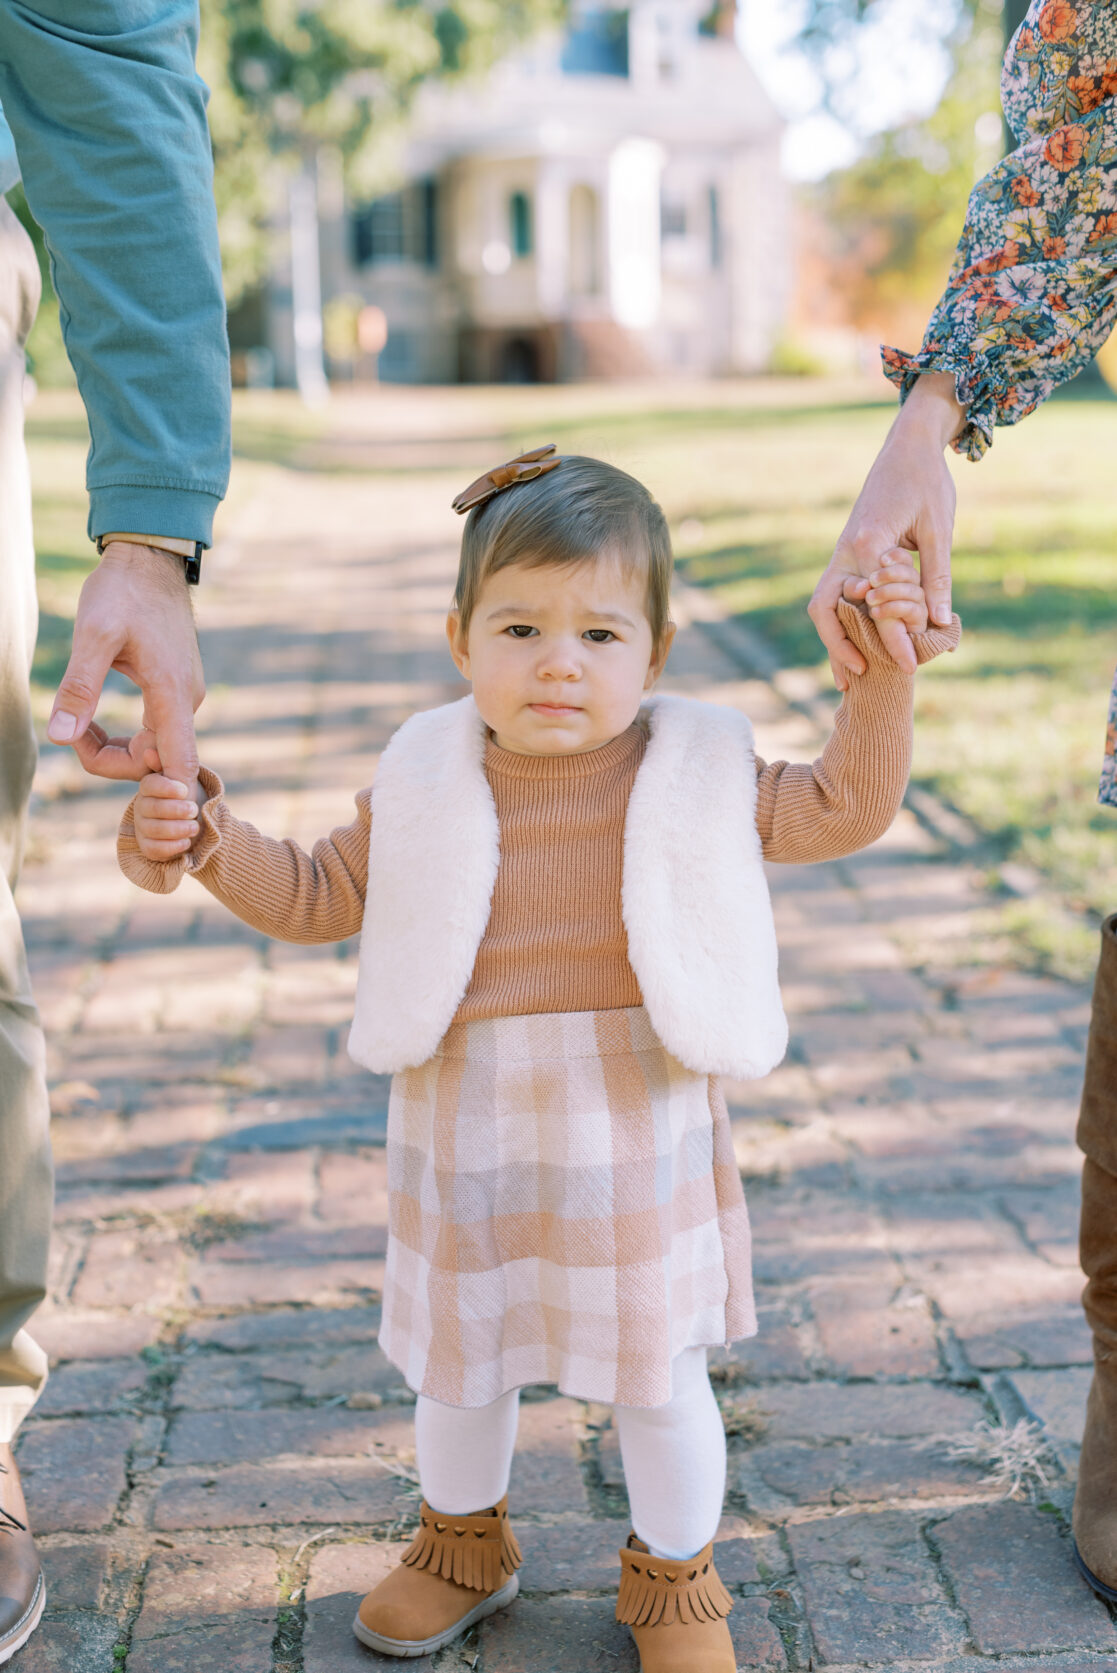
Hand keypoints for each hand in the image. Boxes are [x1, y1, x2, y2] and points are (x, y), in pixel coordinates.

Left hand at [47, 542, 204, 794]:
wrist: (150, 559)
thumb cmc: (123, 590)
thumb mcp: (93, 634)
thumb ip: (79, 687)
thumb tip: (59, 737)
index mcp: (173, 694)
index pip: (177, 768)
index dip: (152, 791)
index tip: (102, 767)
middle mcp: (186, 702)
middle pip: (156, 763)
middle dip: (109, 760)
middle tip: (70, 732)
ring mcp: (183, 697)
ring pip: (152, 749)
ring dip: (112, 748)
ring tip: (77, 722)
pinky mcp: (174, 690)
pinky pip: (153, 732)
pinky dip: (122, 735)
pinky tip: (91, 714)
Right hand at [132, 756, 201, 862]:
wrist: (195, 822)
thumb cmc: (189, 798)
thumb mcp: (185, 779)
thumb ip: (173, 767)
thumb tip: (149, 752)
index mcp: (149, 787)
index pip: (149, 785)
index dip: (166, 788)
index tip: (185, 790)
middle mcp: (141, 807)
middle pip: (151, 808)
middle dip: (175, 810)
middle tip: (193, 810)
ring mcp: (143, 827)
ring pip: (153, 830)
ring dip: (177, 829)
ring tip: (195, 827)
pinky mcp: (147, 847)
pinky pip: (154, 849)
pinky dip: (172, 847)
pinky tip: (186, 842)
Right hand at [809, 372, 960, 688]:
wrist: (908, 446)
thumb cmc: (928, 481)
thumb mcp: (940, 529)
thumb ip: (936, 577)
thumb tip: (938, 622)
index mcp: (868, 543)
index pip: (874, 605)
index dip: (892, 639)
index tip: (909, 666)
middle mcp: (846, 550)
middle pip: (827, 609)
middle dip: (838, 648)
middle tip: (858, 679)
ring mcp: (842, 552)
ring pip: (824, 605)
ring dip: (833, 640)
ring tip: (849, 674)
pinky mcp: (847, 552)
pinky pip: (835, 594)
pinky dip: (841, 622)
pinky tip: (855, 643)